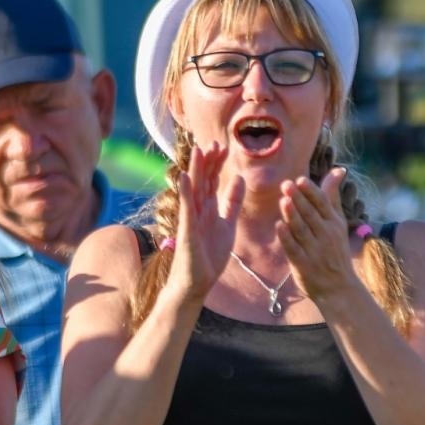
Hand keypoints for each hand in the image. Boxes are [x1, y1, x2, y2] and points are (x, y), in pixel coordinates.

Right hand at [168, 142, 243, 298]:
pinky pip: (186, 209)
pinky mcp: (187, 231)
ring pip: (193, 190)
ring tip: (198, 150)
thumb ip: (232, 203)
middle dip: (208, 161)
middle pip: (203, 180)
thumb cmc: (209, 256)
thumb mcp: (227, 225)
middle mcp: (197, 210)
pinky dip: (185, 193)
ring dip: (196, 170)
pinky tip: (185, 177)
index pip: (212, 180)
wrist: (196, 283)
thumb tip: (239, 178)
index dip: (217, 163)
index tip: (224, 146)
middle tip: (215, 142)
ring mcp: (190, 219)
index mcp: (208, 208)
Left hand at [278, 167, 358, 304]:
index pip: (323, 204)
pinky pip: (294, 249)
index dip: (311, 192)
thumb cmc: (336, 250)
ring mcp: (314, 250)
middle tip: (286, 184)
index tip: (300, 180)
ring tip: (283, 201)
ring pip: (302, 230)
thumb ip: (332, 196)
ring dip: (292, 215)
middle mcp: (326, 235)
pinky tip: (278, 226)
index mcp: (334, 223)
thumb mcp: (338, 222)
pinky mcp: (303, 264)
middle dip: (299, 199)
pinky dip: (287, 237)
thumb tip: (338, 169)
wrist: (339, 287)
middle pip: (311, 214)